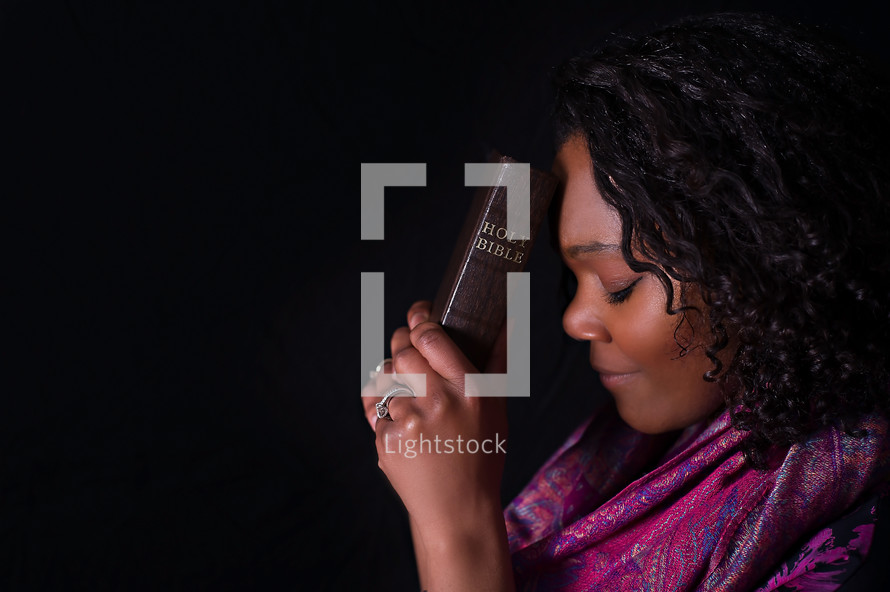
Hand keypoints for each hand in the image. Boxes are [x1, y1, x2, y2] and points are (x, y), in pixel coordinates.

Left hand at [361, 301, 508, 537]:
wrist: (457, 510)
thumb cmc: (482, 454)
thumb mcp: (497, 407)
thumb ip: (497, 361)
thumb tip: (504, 320)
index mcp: (468, 390)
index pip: (431, 336)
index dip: (420, 319)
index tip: (418, 314)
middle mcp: (437, 402)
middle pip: (402, 350)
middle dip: (401, 341)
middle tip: (407, 344)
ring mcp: (408, 421)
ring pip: (384, 375)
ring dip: (392, 374)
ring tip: (408, 389)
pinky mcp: (386, 438)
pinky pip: (375, 406)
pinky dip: (385, 407)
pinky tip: (403, 420)